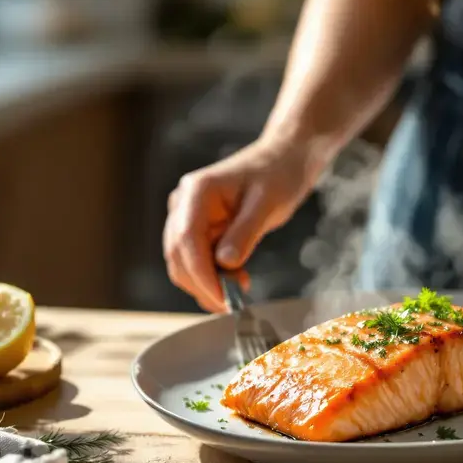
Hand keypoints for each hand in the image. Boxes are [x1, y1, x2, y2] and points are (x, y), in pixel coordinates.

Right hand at [163, 139, 318, 311]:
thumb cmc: (278, 173)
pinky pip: (198, 260)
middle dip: (202, 284)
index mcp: (196, 191)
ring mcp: (189, 217)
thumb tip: (225, 264)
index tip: (221, 298)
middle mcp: (185, 204)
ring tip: (240, 288)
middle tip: (233, 303)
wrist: (285, 159)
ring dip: (207, 283)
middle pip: (178, 256)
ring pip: (184, 263)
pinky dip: (213, 276)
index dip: (201, 274)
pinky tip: (237, 279)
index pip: (186, 240)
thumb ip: (245, 233)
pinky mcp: (200, 229)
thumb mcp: (267, 203)